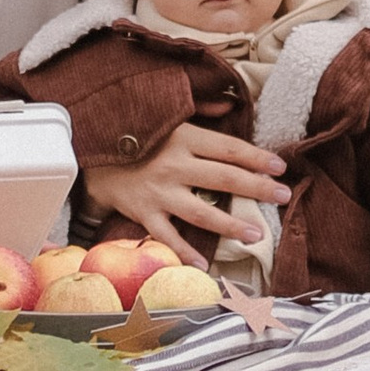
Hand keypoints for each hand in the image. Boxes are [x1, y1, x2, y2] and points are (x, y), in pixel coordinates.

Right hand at [86, 122, 288, 254]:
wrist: (86, 146)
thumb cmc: (131, 129)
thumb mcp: (166, 113)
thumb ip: (200, 109)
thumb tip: (231, 105)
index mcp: (184, 137)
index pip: (230, 148)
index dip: (257, 157)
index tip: (280, 166)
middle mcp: (175, 165)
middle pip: (225, 178)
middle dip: (257, 187)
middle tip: (283, 196)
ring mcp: (159, 192)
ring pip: (202, 211)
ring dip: (231, 224)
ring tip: (255, 234)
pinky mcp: (143, 212)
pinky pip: (167, 237)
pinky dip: (184, 252)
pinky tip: (203, 265)